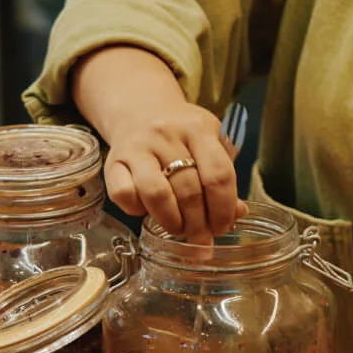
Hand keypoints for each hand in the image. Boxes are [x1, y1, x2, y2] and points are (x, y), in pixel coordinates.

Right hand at [72, 46, 246, 244]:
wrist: (139, 111)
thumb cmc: (182, 136)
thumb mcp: (208, 145)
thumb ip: (221, 178)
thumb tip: (238, 213)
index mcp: (198, 129)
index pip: (218, 174)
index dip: (223, 208)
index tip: (223, 228)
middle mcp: (167, 134)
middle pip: (189, 190)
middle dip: (198, 224)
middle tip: (202, 241)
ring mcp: (138, 147)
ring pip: (157, 194)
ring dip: (171, 222)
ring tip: (179, 230)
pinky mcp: (113, 162)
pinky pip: (125, 195)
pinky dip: (138, 211)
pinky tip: (147, 212)